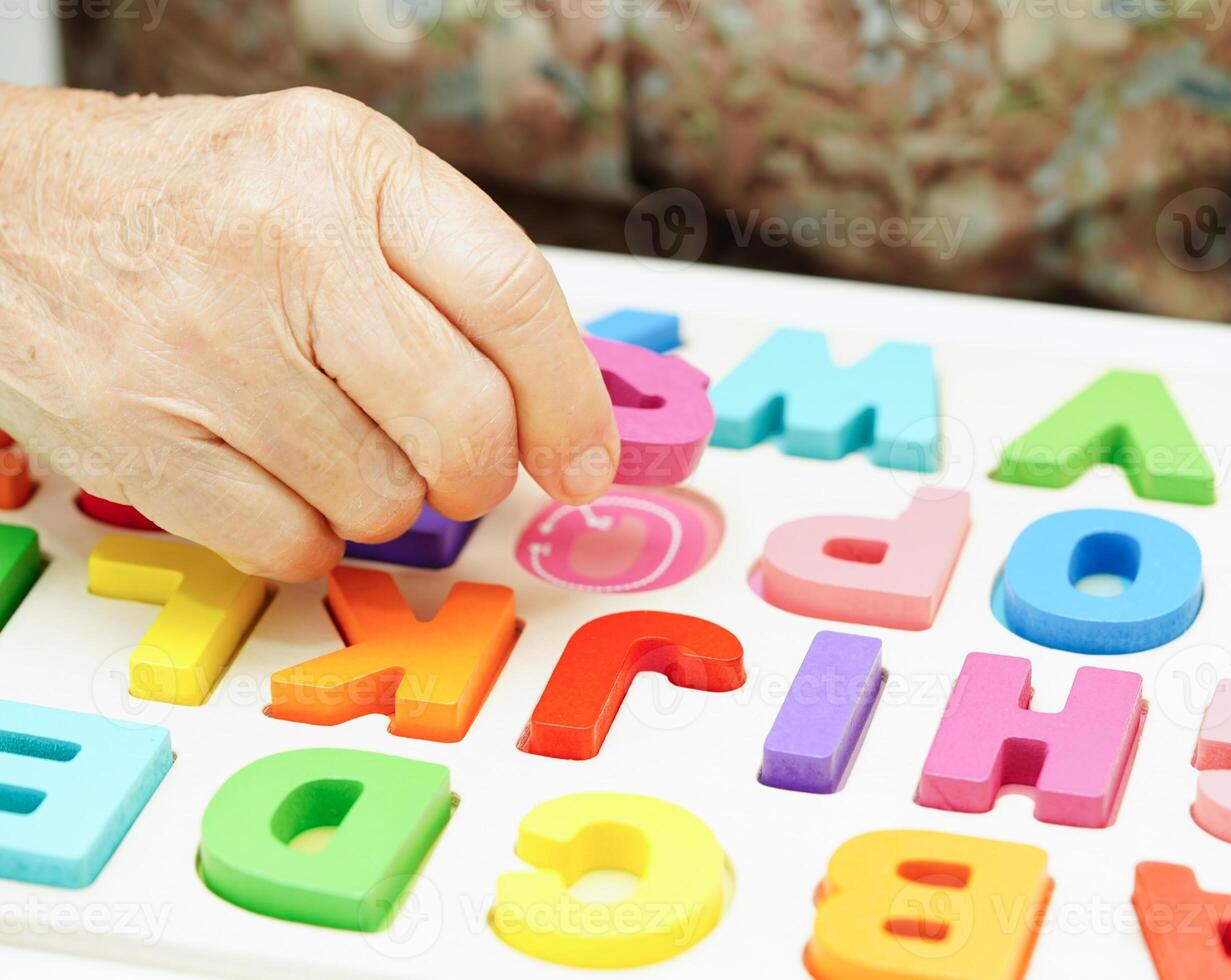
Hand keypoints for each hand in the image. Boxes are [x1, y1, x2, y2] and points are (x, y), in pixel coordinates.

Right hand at [0, 85, 616, 579]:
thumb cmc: (202, 204)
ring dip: (385, 495)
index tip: (586, 461)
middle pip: (463, 420)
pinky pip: (292, 545)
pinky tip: (278, 472)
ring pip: (384, 499)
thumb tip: (565, 413)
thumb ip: (455, 276)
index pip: (512, 296)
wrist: (12, 210)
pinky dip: (306, 532)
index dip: (569, 400)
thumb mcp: (340, 178)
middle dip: (480, 469)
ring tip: (332, 436)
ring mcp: (204, 349)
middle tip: (459, 461)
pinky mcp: (143, 441)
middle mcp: (282, 246)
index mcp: (350, 167)